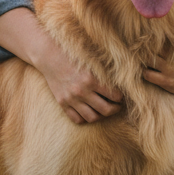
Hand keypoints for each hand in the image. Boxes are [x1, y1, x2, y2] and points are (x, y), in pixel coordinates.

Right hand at [0, 8, 122, 124]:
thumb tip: (123, 79)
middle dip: (115, 109)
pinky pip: (77, 119)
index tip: (121, 96)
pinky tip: (89, 112)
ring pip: (92, 117)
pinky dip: (85, 118)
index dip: (120, 97)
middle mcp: (82, 91)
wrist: (50, 56)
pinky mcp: (62, 103)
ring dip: (101, 116)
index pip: (114, 95)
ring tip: (104, 110)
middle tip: (117, 106)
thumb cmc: (74, 55)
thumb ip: (105, 71)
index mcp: (92, 79)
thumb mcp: (91, 60)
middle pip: (106, 110)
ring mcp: (71, 99)